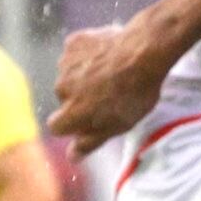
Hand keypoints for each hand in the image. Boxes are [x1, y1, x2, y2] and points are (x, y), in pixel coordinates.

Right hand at [49, 21, 169, 148]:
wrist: (143, 53)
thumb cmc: (135, 94)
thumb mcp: (118, 126)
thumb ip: (90, 142)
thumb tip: (72, 157)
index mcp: (71, 114)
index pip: (57, 126)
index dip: (73, 123)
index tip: (90, 117)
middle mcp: (61, 90)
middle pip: (65, 98)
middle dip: (80, 96)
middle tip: (107, 91)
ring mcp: (65, 65)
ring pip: (69, 74)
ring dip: (83, 75)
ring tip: (111, 72)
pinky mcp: (73, 43)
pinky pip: (75, 52)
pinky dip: (87, 54)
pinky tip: (107, 54)